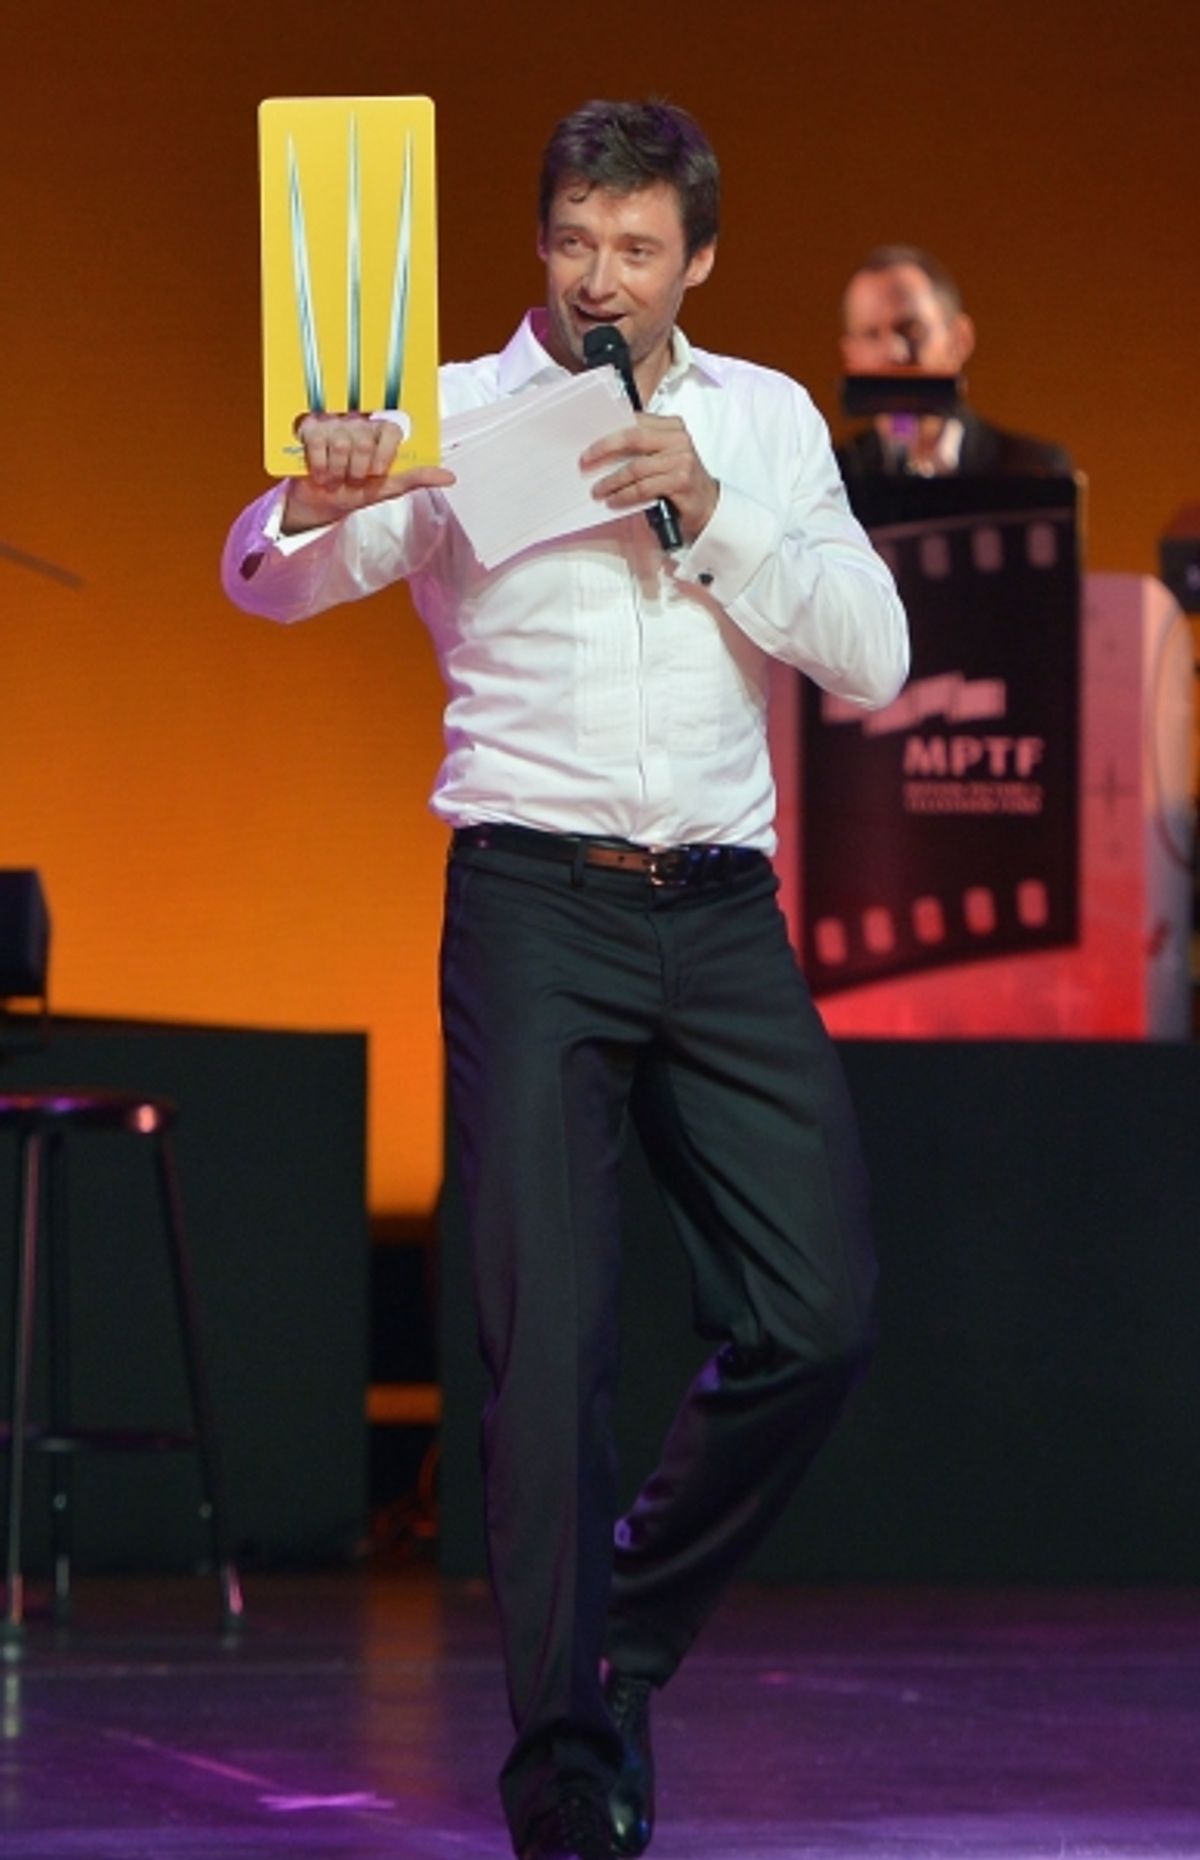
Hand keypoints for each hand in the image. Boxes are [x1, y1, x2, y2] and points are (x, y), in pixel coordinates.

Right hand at [282, 412, 454, 533]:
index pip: (391, 429)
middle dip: (357, 471)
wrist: (322, 501)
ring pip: (341, 444)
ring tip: (336, 478)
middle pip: (363, 441)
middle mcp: (358, 422)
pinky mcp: (310, 427)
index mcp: (380, 432)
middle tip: (352, 479)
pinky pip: (318, 443)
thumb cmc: (356, 490)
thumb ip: (417, 478)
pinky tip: (320, 473)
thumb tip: (449, 477)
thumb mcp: (388, 488)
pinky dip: (320, 466)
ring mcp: (333, 422)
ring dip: (338, 472)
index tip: (377, 473)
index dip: (384, 454)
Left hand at [581, 413, 718, 541]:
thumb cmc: (680, 480)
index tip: (589, 445)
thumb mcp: (663, 456)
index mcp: (673, 426)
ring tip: (598, 490)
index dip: (609, 433)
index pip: (635, 422)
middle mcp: (679, 439)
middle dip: (604, 449)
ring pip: (636, 467)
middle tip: (585, 462)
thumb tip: (604, 448)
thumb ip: (642, 447)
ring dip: (612, 481)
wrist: (708, 504)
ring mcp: (681, 460)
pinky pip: (644, 488)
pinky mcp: (680, 481)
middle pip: (633, 438)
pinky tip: (614, 501)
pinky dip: (625, 495)